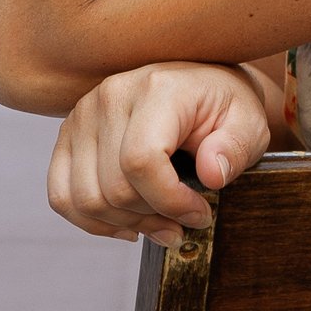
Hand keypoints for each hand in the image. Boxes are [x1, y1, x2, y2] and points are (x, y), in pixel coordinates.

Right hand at [47, 60, 271, 241]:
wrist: (200, 87)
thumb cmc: (224, 106)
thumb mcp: (249, 123)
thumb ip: (236, 148)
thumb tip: (212, 174)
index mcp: (157, 88)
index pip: (141, 160)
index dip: (169, 202)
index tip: (199, 214)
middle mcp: (111, 96)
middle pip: (113, 187)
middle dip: (152, 218)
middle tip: (182, 223)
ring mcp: (83, 114)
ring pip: (85, 198)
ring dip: (124, 223)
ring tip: (158, 223)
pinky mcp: (69, 135)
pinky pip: (62, 195)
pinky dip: (93, 220)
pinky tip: (126, 221)